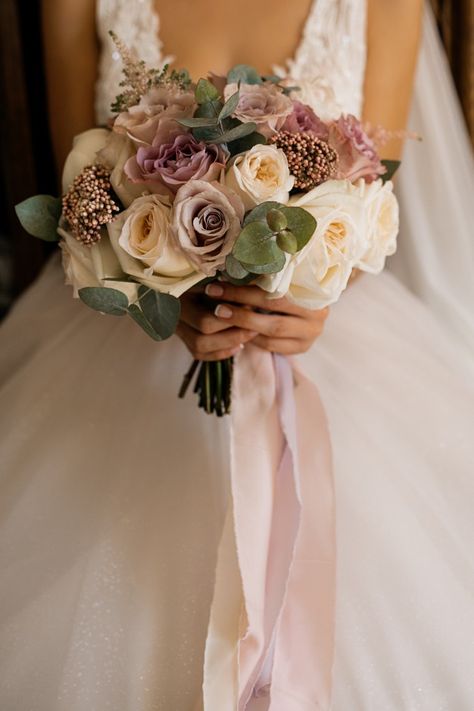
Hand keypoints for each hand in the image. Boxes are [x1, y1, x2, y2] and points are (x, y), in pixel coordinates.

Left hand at [177, 283, 328, 360]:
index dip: (245, 289)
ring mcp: (312, 333)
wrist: (310, 308)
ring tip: (222, 316)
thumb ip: (264, 278)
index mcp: (313, 290)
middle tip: (216, 304)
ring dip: (244, 324)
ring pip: (272, 331)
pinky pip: (272, 345)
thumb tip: (228, 270)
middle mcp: (317, 313)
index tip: (219, 285)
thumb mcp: (282, 280)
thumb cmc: (291, 287)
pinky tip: (238, 331)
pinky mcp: (303, 347)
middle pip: (273, 311)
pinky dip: (253, 338)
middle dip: (241, 308)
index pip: (274, 290)